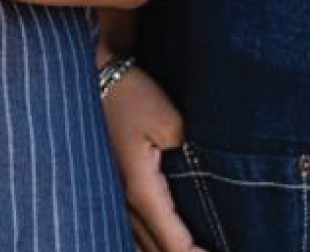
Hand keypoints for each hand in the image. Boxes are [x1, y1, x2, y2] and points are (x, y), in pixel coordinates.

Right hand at [102, 64, 203, 251]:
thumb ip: (191, 156)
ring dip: (169, 251)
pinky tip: (168, 242)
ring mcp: (115, 199)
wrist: (95, 75)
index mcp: (140, 190)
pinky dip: (153, 244)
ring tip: (197, 251)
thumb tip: (213, 181)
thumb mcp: (168, 121)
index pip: (175, 244)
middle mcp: (123, 203)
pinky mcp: (114, 190)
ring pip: (142, 246)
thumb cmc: (130, 95)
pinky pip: (134, 232)